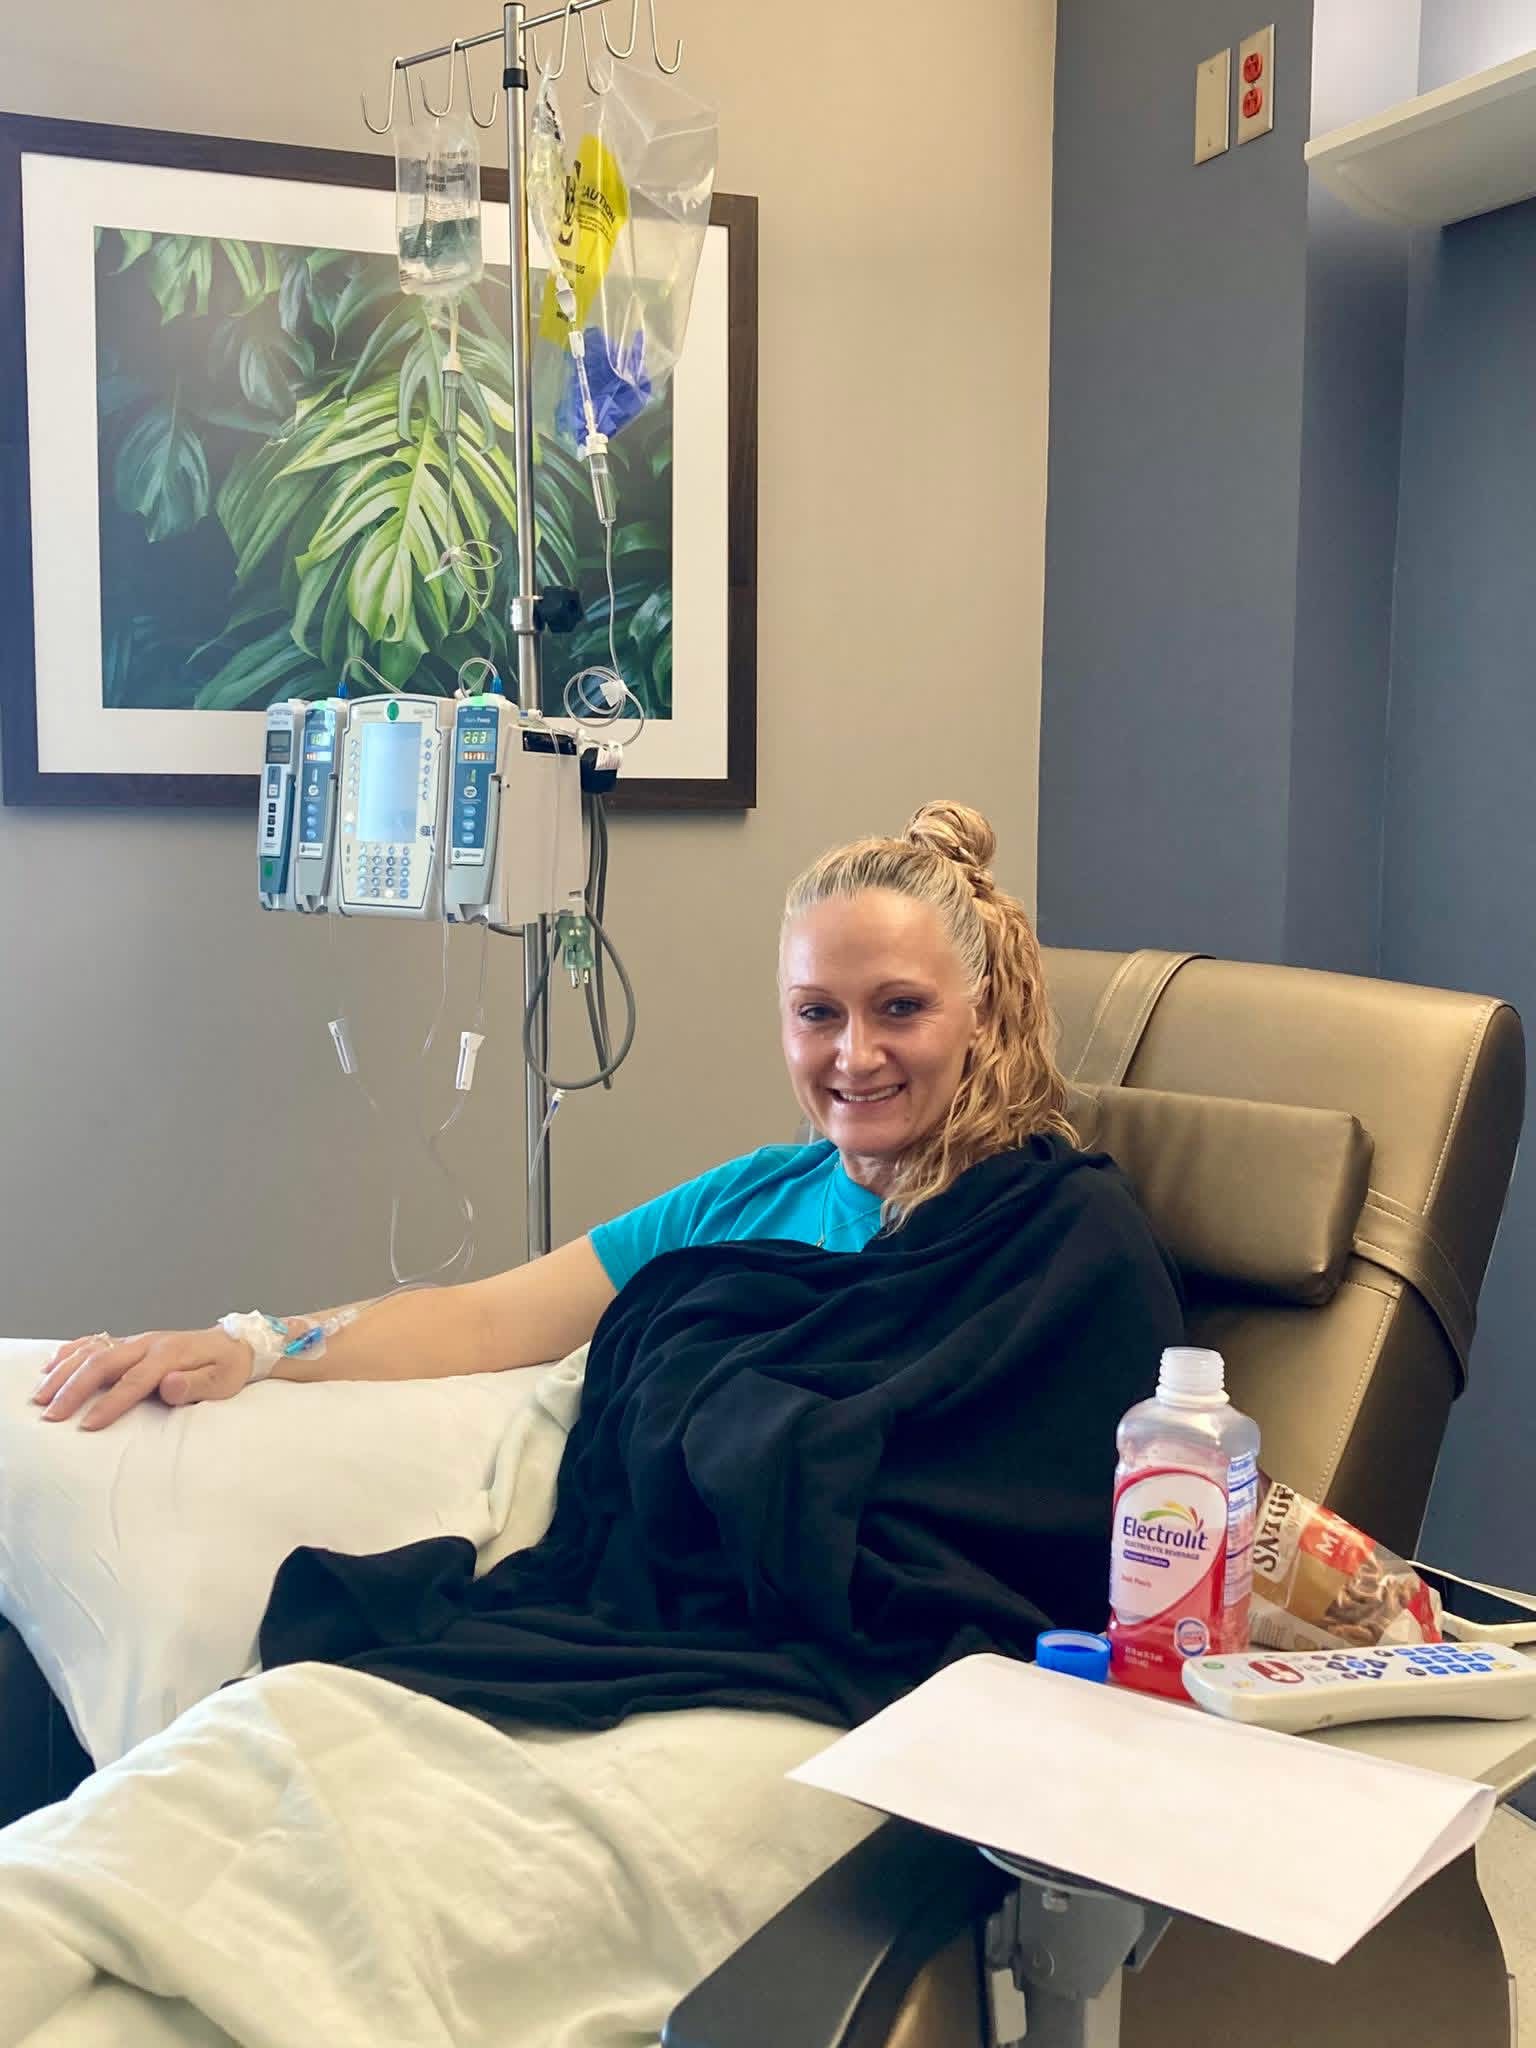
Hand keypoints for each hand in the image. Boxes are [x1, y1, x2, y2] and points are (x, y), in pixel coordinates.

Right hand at [32, 1328, 255, 1430]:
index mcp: (170, 1354)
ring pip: (92, 1351)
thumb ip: (196, 1385)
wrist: (235, 1344)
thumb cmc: (228, 1368)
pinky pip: (95, 1342)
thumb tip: (169, 1386)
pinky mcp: (131, 1342)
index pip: (134, 1381)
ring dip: (64, 1372)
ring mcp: (137, 1340)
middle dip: (74, 1389)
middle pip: (103, 1363)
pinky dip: (70, 1352)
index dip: (110, 1403)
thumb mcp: (223, 1382)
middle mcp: (148, 1343)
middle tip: (52, 1414)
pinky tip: (51, 1365)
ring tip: (41, 1394)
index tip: (88, 1425)